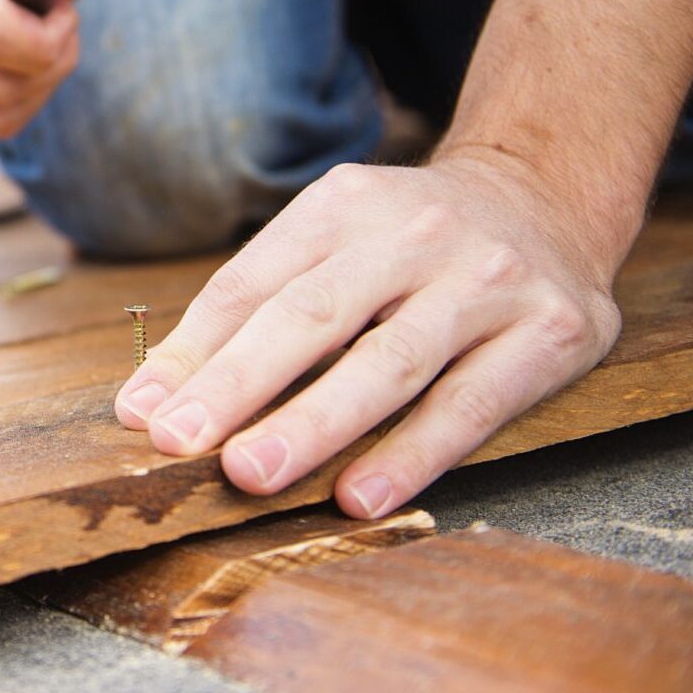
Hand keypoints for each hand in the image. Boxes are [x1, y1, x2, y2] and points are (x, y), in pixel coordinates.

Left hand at [114, 153, 624, 517]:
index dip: (193, 352)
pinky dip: (411, 454)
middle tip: (181, 443)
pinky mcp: (549, 332)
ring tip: (252, 474)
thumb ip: (247, 314)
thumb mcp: (329, 242)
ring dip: (314, 424)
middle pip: (312, 316)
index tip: (143, 416)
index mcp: (341, 206)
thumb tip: (149, 403)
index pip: (252, 284)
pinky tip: (360, 495)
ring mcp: (484, 280)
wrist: (546, 197)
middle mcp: (412, 234)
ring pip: (388, 363)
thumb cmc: (406, 242)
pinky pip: (470, 405)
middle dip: (240, 384)